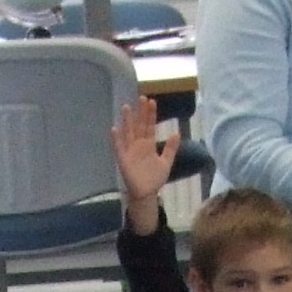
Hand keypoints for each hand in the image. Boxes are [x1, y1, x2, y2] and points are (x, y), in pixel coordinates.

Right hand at [112, 93, 179, 230]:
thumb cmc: (154, 178)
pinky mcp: (123, 160)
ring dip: (127, 121)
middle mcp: (138, 145)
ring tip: (126, 107)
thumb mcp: (166, 162)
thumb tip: (176, 133)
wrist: (146, 193)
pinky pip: (119, 148)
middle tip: (142, 97)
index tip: (152, 101)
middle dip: (140, 112)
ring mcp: (130, 151)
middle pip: (139, 125)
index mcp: (148, 144)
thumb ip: (170, 148)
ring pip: (128, 133)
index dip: (150, 114)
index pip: (149, 126)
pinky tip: (114, 129)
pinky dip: (116, 139)